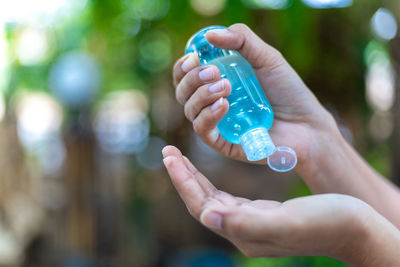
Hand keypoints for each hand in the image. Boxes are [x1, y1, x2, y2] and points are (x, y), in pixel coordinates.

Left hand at [162, 145, 399, 265]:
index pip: (202, 206)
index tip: (170, 155)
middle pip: (202, 201)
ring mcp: (251, 222)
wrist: (355, 228)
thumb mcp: (287, 221)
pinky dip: (213, 180)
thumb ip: (246, 223)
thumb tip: (207, 216)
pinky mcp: (261, 212)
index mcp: (245, 233)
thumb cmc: (328, 222)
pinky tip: (208, 169)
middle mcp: (243, 230)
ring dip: (195, 177)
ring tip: (180, 156)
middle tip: (168, 151)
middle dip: (183, 176)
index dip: (183, 181)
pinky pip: (226, 196)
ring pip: (212, 197)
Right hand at [173, 23, 337, 166]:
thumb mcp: (267, 58)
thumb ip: (242, 40)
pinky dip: (208, 116)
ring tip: (226, 86)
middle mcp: (212, 103)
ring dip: (202, 95)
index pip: (186, 76)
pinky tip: (224, 105)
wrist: (307, 123)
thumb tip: (210, 35)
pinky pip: (203, 130)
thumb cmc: (288, 91)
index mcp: (217, 82)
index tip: (194, 57)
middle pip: (183, 92)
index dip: (183, 67)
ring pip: (190, 110)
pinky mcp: (223, 143)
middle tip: (214, 71)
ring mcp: (217, 123)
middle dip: (192, 79)